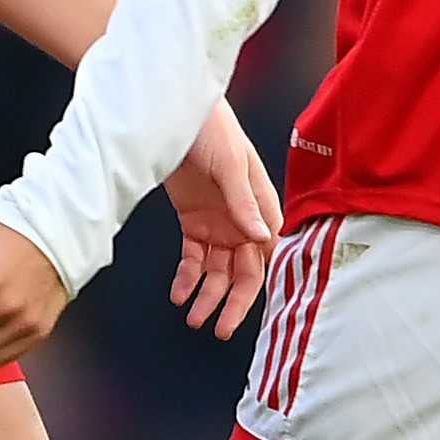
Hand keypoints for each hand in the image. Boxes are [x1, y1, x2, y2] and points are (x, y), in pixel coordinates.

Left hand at [162, 101, 280, 340]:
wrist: (172, 109)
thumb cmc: (211, 127)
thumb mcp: (230, 163)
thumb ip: (243, 202)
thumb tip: (261, 237)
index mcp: (261, 206)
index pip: (267, 256)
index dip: (261, 287)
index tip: (253, 316)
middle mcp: (242, 219)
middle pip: (242, 272)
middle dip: (232, 303)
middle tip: (220, 330)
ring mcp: (217, 220)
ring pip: (216, 270)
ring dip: (207, 296)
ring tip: (194, 319)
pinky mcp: (192, 218)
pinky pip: (192, 256)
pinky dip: (186, 277)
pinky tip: (179, 294)